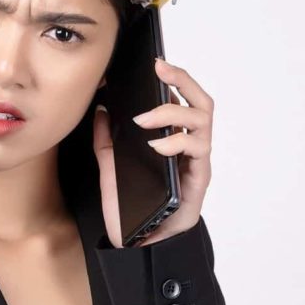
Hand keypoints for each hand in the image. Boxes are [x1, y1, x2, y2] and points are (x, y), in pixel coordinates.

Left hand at [92, 57, 213, 246]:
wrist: (133, 242)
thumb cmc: (130, 206)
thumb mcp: (110, 167)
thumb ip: (106, 139)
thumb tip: (101, 108)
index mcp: (173, 139)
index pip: (183, 100)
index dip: (174, 79)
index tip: (154, 63)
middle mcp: (190, 147)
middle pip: (201, 103)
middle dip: (183, 82)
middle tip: (159, 71)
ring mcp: (196, 162)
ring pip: (202, 122)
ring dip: (173, 114)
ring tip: (146, 119)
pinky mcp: (197, 180)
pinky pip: (196, 152)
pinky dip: (176, 143)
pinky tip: (155, 145)